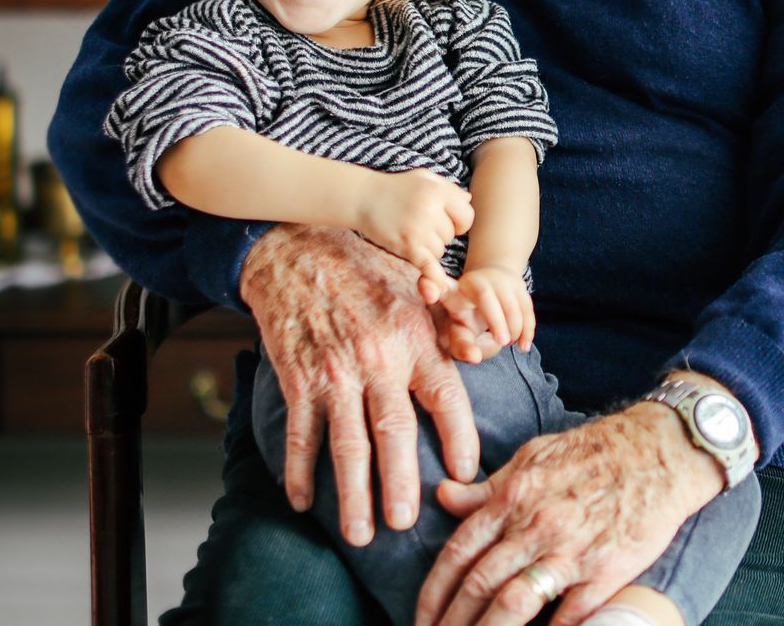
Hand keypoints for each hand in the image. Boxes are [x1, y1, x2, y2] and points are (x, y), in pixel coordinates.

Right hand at [239, 224, 480, 545]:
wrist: (300, 250)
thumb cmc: (369, 272)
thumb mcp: (418, 289)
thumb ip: (450, 324)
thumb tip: (484, 348)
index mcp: (415, 338)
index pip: (446, 397)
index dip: (459, 439)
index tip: (465, 476)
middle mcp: (378, 357)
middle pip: (393, 432)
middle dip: (399, 484)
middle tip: (405, 525)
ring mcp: (334, 371)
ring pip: (347, 444)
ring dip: (352, 494)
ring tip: (360, 534)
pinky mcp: (299, 376)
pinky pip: (301, 432)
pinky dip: (299, 470)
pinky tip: (303, 502)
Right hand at [355, 168, 472, 290]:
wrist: (362, 198)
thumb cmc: (395, 187)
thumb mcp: (424, 178)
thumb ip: (449, 188)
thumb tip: (468, 201)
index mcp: (438, 192)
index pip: (467, 216)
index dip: (459, 222)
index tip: (448, 222)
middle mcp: (431, 210)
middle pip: (451, 236)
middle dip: (439, 234)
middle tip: (418, 224)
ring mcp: (419, 230)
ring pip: (439, 251)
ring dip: (428, 248)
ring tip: (410, 233)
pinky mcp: (407, 246)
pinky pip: (429, 266)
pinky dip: (434, 277)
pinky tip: (439, 286)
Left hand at [414, 402, 721, 625]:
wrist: (661, 449)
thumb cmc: (596, 451)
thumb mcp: (534, 456)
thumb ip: (488, 486)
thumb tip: (443, 497)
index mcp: (514, 496)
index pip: (459, 552)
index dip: (434, 593)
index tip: (421, 618)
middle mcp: (536, 524)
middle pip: (479, 585)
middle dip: (452, 623)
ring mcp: (571, 550)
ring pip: (514, 603)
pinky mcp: (606, 570)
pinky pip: (569, 615)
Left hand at [438, 265, 534, 362]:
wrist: (492, 279)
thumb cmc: (469, 312)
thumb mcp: (459, 325)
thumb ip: (461, 344)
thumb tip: (475, 356)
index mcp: (453, 290)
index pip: (442, 290)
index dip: (431, 288)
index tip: (435, 303)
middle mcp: (476, 281)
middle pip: (485, 296)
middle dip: (495, 320)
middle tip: (501, 343)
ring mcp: (499, 280)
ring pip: (509, 302)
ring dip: (513, 326)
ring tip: (510, 344)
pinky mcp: (518, 285)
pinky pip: (525, 306)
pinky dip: (527, 328)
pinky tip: (523, 345)